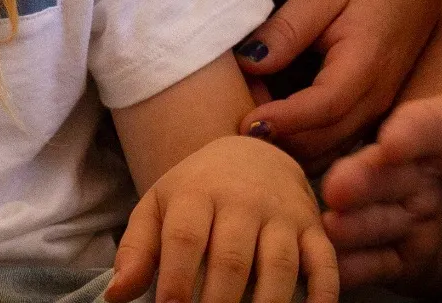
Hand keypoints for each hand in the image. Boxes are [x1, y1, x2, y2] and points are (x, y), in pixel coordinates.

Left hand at [107, 134, 337, 302]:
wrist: (252, 153)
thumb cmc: (197, 192)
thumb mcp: (159, 206)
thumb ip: (136, 249)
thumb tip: (117, 295)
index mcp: (198, 192)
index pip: (185, 240)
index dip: (174, 284)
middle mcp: (244, 200)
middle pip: (232, 259)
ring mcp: (283, 214)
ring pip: (279, 265)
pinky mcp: (313, 228)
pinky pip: (324, 263)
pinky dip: (322, 296)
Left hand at [236, 0, 440, 165]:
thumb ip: (288, 26)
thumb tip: (249, 62)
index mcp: (366, 66)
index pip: (324, 106)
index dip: (284, 119)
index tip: (245, 122)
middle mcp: (375, 101)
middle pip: (323, 140)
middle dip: (276, 138)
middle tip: (235, 117)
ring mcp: (375, 116)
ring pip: (326, 153)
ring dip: (286, 146)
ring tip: (251, 118)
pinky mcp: (368, 121)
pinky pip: (332, 148)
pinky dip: (300, 146)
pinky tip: (274, 125)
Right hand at [319, 0, 441, 292]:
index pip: (429, 124)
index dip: (413, 131)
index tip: (393, 138)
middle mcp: (420, 167)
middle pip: (388, 171)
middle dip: (363, 177)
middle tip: (339, 186)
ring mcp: (408, 211)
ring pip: (374, 215)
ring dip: (354, 222)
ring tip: (333, 225)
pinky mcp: (406, 256)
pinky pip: (376, 261)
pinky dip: (356, 264)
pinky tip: (338, 267)